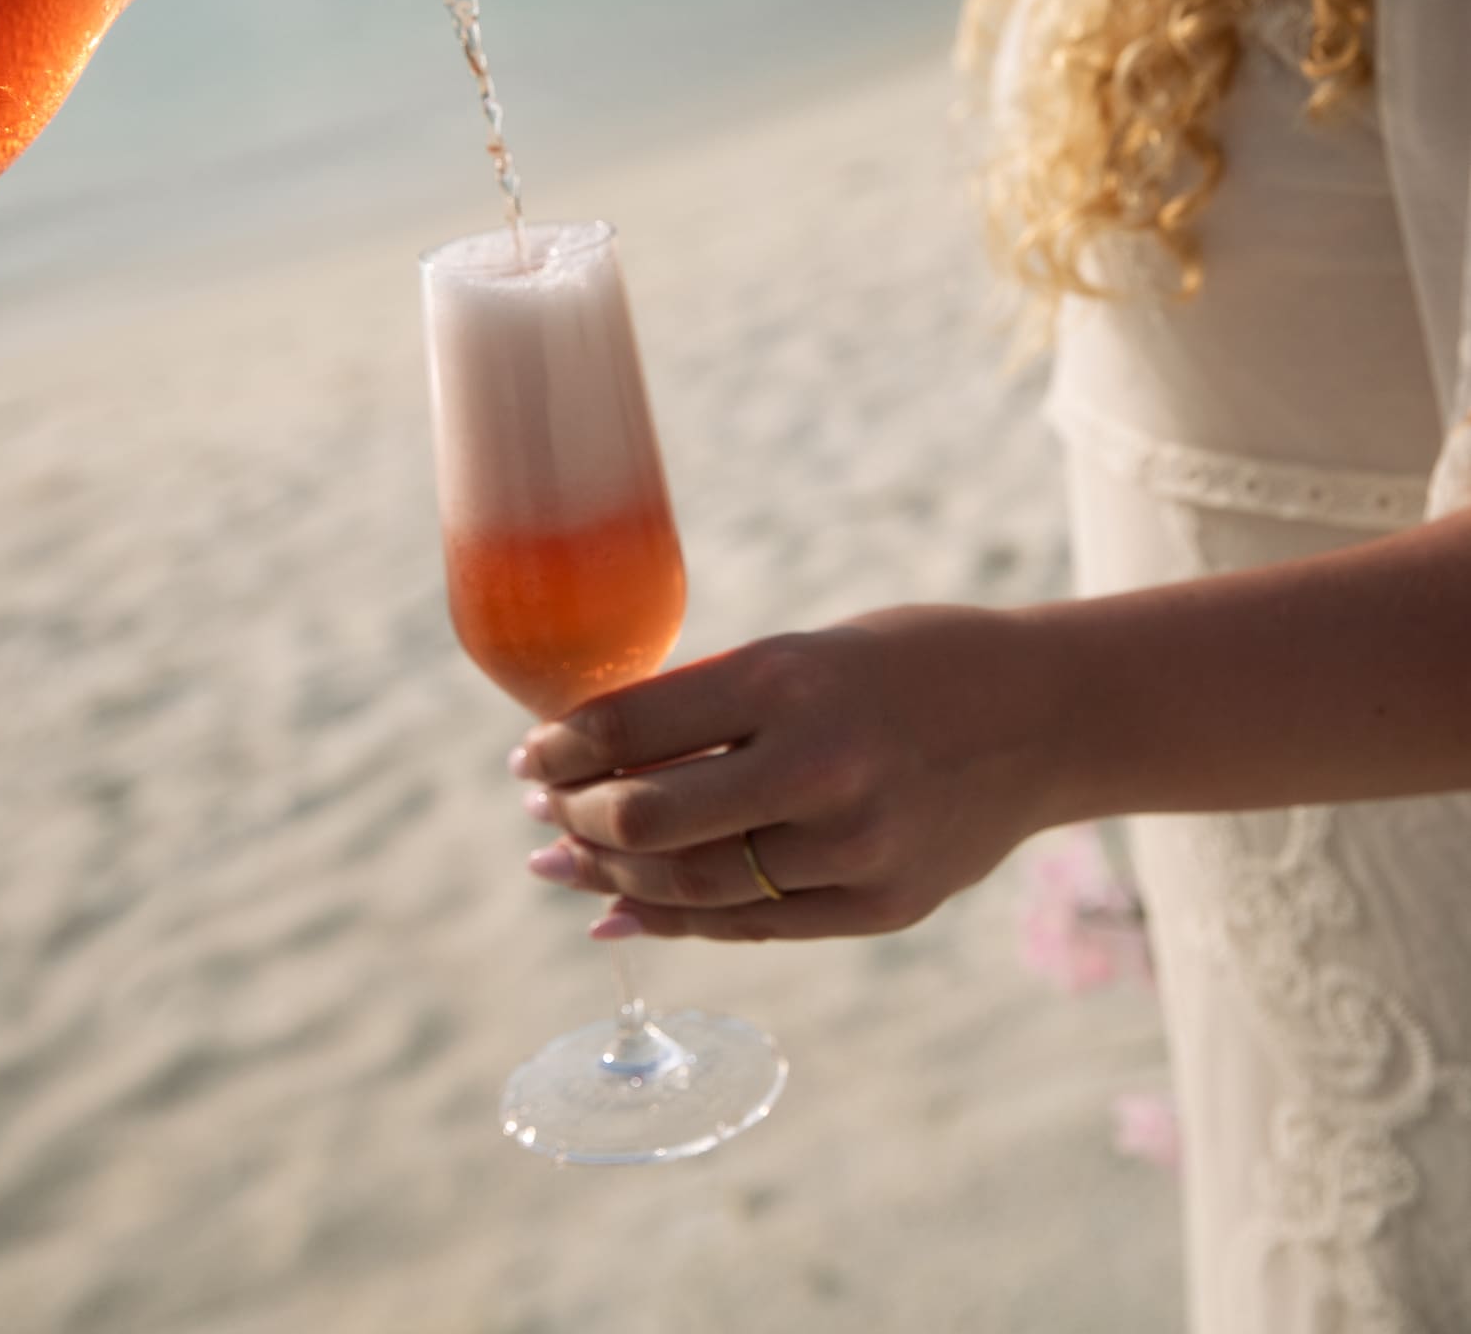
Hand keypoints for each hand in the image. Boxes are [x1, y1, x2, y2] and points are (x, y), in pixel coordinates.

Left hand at [509, 605, 1067, 942]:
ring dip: (613, 879)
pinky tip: (622, 913)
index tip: (528, 758)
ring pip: (692, 886)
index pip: (632, 728)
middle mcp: (818, 763)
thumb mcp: (809, 651)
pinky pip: (752, 926)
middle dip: (576, 821)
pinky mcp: (880, 905)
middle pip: (648, 822)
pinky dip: (676, 922)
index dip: (560, 751)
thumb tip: (596, 760)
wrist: (1049, 715)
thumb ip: (715, 705)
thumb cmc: (910, 663)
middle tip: (543, 812)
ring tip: (567, 863)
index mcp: (790, 675)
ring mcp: (854, 845)